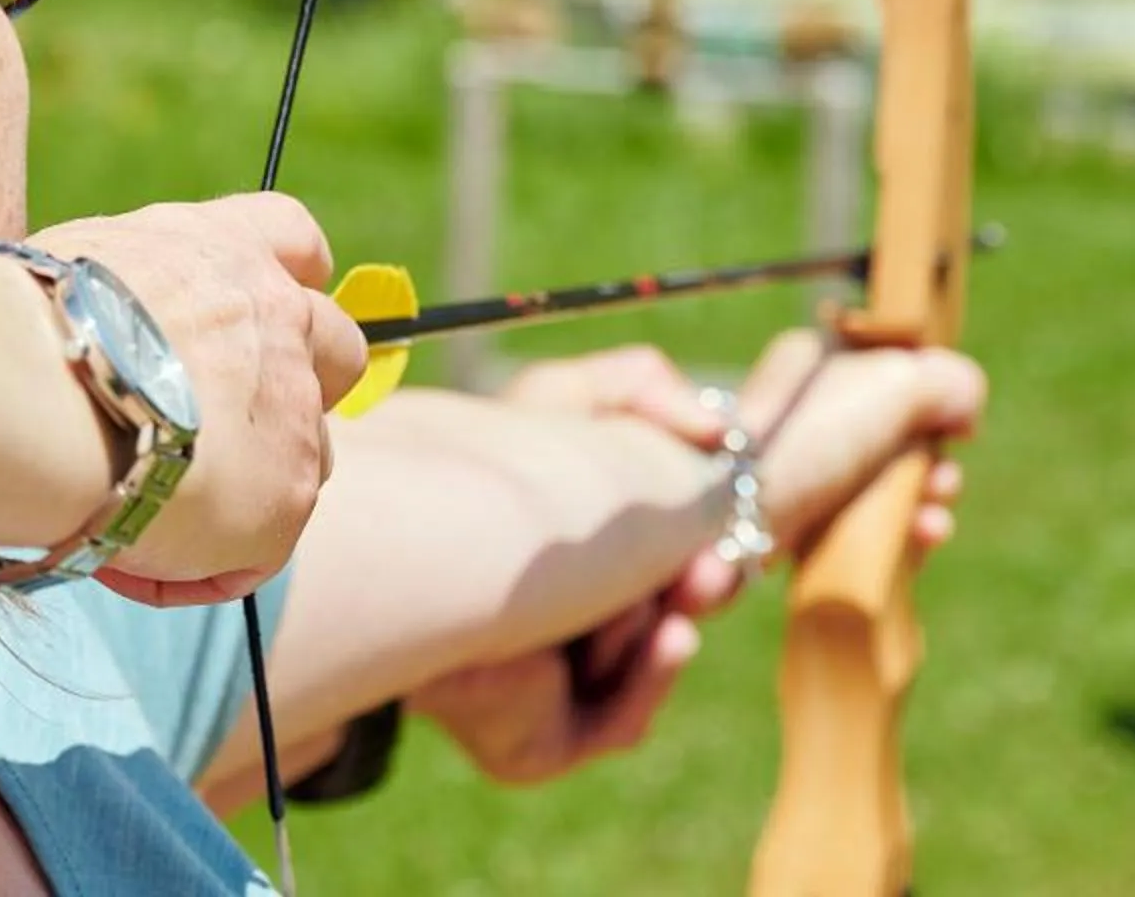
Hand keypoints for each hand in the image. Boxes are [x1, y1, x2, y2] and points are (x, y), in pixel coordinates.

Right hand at [33, 193, 366, 605]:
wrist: (35, 390)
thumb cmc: (25, 327)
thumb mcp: (79, 268)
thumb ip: (123, 298)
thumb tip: (100, 339)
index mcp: (225, 248)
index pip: (295, 240)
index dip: (287, 280)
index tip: (259, 312)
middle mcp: (279, 316)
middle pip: (338, 349)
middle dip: (296, 389)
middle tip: (215, 430)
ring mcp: (295, 408)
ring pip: (303, 459)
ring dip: (243, 486)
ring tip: (140, 511)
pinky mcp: (288, 494)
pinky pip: (252, 549)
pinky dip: (194, 563)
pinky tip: (120, 558)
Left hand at [398, 346, 725, 785]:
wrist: (398, 538)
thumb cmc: (475, 464)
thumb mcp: (561, 400)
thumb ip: (642, 390)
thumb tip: (721, 433)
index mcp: (596, 570)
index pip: (673, 572)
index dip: (711, 551)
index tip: (736, 519)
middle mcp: (578, 632)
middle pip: (669, 625)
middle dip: (706, 589)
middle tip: (721, 565)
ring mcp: (556, 693)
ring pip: (647, 669)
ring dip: (668, 624)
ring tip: (676, 594)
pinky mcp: (533, 743)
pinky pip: (614, 724)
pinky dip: (645, 681)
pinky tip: (665, 636)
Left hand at [735, 330, 985, 559]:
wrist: (722, 513)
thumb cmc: (807, 440)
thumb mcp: (892, 384)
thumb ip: (945, 383)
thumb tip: (966, 402)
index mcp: (813, 368)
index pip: (883, 377)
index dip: (929, 407)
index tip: (961, 433)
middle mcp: (798, 416)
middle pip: (884, 440)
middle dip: (929, 467)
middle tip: (943, 487)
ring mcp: (789, 473)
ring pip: (870, 490)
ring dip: (916, 507)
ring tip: (932, 524)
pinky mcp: (780, 529)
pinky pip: (846, 532)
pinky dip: (887, 540)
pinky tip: (912, 547)